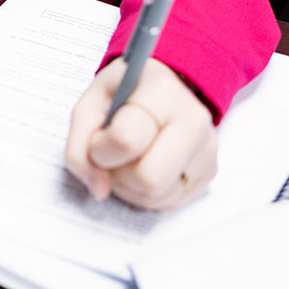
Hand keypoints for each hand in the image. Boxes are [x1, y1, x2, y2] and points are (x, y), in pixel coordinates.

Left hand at [63, 58, 216, 210]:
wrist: (160, 87)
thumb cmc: (123, 93)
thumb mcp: (89, 105)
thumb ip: (78, 148)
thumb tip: (99, 189)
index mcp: (161, 91)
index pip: (126, 141)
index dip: (101, 149)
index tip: (99, 137)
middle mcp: (192, 119)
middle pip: (148, 179)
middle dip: (119, 173)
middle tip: (114, 154)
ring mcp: (206, 147)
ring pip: (157, 195)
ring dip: (129, 185)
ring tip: (128, 158)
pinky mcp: (209, 170)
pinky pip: (168, 202)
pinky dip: (146, 192)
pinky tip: (144, 165)